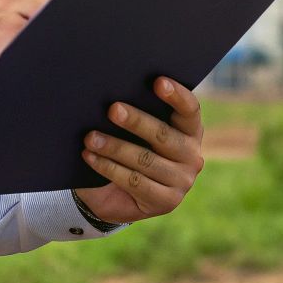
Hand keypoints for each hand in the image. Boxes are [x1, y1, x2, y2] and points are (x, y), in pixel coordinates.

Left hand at [73, 76, 204, 225]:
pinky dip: (109, 168)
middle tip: (112, 109)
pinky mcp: (165, 201)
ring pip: (145, 160)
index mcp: (191, 131)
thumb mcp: (137, 131)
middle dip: (136, 121)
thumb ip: (138, 115)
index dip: (176, 95)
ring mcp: (182, 181)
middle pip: (163, 135)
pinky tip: (91, 157)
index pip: (190, 110)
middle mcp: (192, 156)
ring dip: (115, 147)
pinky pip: (134, 181)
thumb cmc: (130, 148)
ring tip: (91, 138)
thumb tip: (115, 97)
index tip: (157, 81)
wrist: (119, 194)